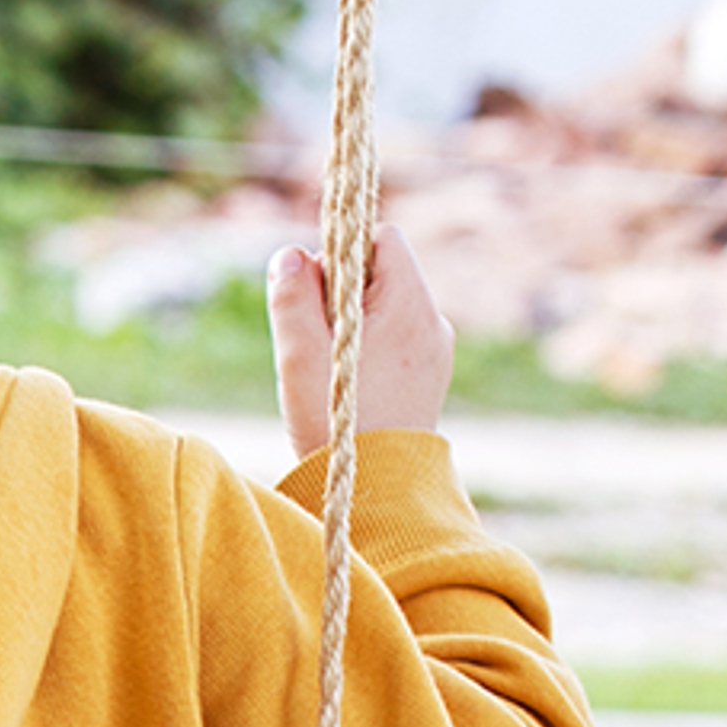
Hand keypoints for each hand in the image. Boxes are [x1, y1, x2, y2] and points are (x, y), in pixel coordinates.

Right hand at [269, 223, 452, 454]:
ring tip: (332, 368)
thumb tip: (289, 254)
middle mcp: (433, 319)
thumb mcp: (301, 357)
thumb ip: (292, 299)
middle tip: (316, 340)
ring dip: (352, 322)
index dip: (340, 253)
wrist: (379, 489)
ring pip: (386, 306)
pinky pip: (397, 336)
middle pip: (381, 272)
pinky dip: (369, 346)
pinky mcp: (430, 373)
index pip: (380, 238)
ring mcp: (436, 348)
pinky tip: (352, 384)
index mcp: (409, 304)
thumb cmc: (338, 422)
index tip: (314, 294)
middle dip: (341, 292)